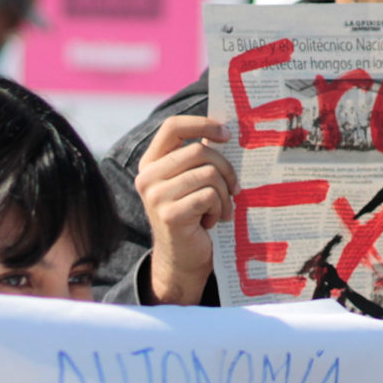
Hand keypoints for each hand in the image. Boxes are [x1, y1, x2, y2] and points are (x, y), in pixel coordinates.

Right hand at [135, 115, 237, 304]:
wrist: (182, 258)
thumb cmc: (193, 215)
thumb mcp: (192, 182)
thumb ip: (200, 157)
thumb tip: (226, 129)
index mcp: (151, 163)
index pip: (172, 126)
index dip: (202, 124)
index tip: (226, 134)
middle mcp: (147, 176)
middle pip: (199, 150)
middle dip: (226, 168)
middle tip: (235, 187)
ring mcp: (156, 196)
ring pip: (209, 174)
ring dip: (225, 193)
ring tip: (222, 208)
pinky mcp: (170, 214)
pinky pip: (209, 196)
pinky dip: (220, 208)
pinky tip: (213, 221)